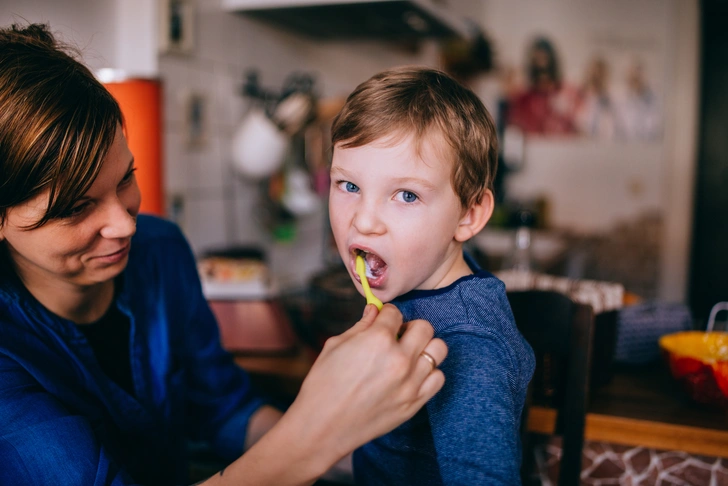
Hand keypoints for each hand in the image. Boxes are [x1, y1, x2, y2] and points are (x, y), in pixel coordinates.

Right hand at [287, 304, 446, 465]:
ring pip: (438, 350)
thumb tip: (374, 310)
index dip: (387, 314)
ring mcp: (410, 382)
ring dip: (424, 347)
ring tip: (408, 354)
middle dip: (410, 327)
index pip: (395, 313)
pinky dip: (429, 372)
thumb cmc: (323, 385)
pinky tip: (413, 374)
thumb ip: (360, 325)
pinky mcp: (415, 403)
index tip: (382, 320)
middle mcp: (400, 359)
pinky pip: (438, 378)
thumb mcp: (335, 346)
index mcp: (378, 339)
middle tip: (397, 336)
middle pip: (424, 327)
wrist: (322, 426)